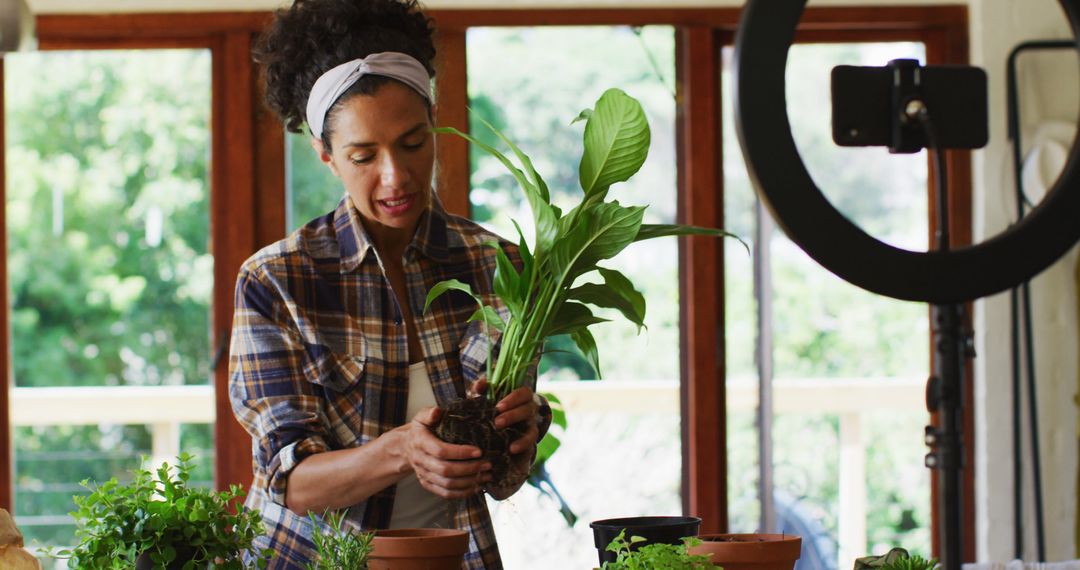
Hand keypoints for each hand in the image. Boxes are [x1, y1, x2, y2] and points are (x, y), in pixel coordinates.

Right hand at [401, 407, 490, 498]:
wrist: (405, 447)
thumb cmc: (420, 430)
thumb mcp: (421, 417)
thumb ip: (429, 413)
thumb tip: (437, 411)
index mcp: (420, 442)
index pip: (441, 451)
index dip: (461, 453)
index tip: (479, 451)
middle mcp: (421, 461)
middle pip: (445, 470)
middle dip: (469, 469)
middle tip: (487, 464)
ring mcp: (424, 475)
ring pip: (447, 484)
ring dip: (469, 482)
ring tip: (486, 476)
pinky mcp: (428, 484)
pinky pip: (445, 494)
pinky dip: (462, 493)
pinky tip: (476, 487)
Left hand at [469, 380, 540, 499]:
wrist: (503, 423)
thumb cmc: (495, 404)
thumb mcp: (488, 394)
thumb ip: (483, 388)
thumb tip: (480, 384)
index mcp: (523, 396)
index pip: (523, 393)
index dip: (513, 399)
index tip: (498, 407)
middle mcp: (530, 410)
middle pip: (527, 411)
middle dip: (513, 416)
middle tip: (497, 423)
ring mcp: (531, 426)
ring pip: (532, 431)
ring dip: (522, 438)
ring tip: (510, 447)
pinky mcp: (530, 440)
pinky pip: (530, 445)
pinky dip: (522, 447)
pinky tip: (511, 450)